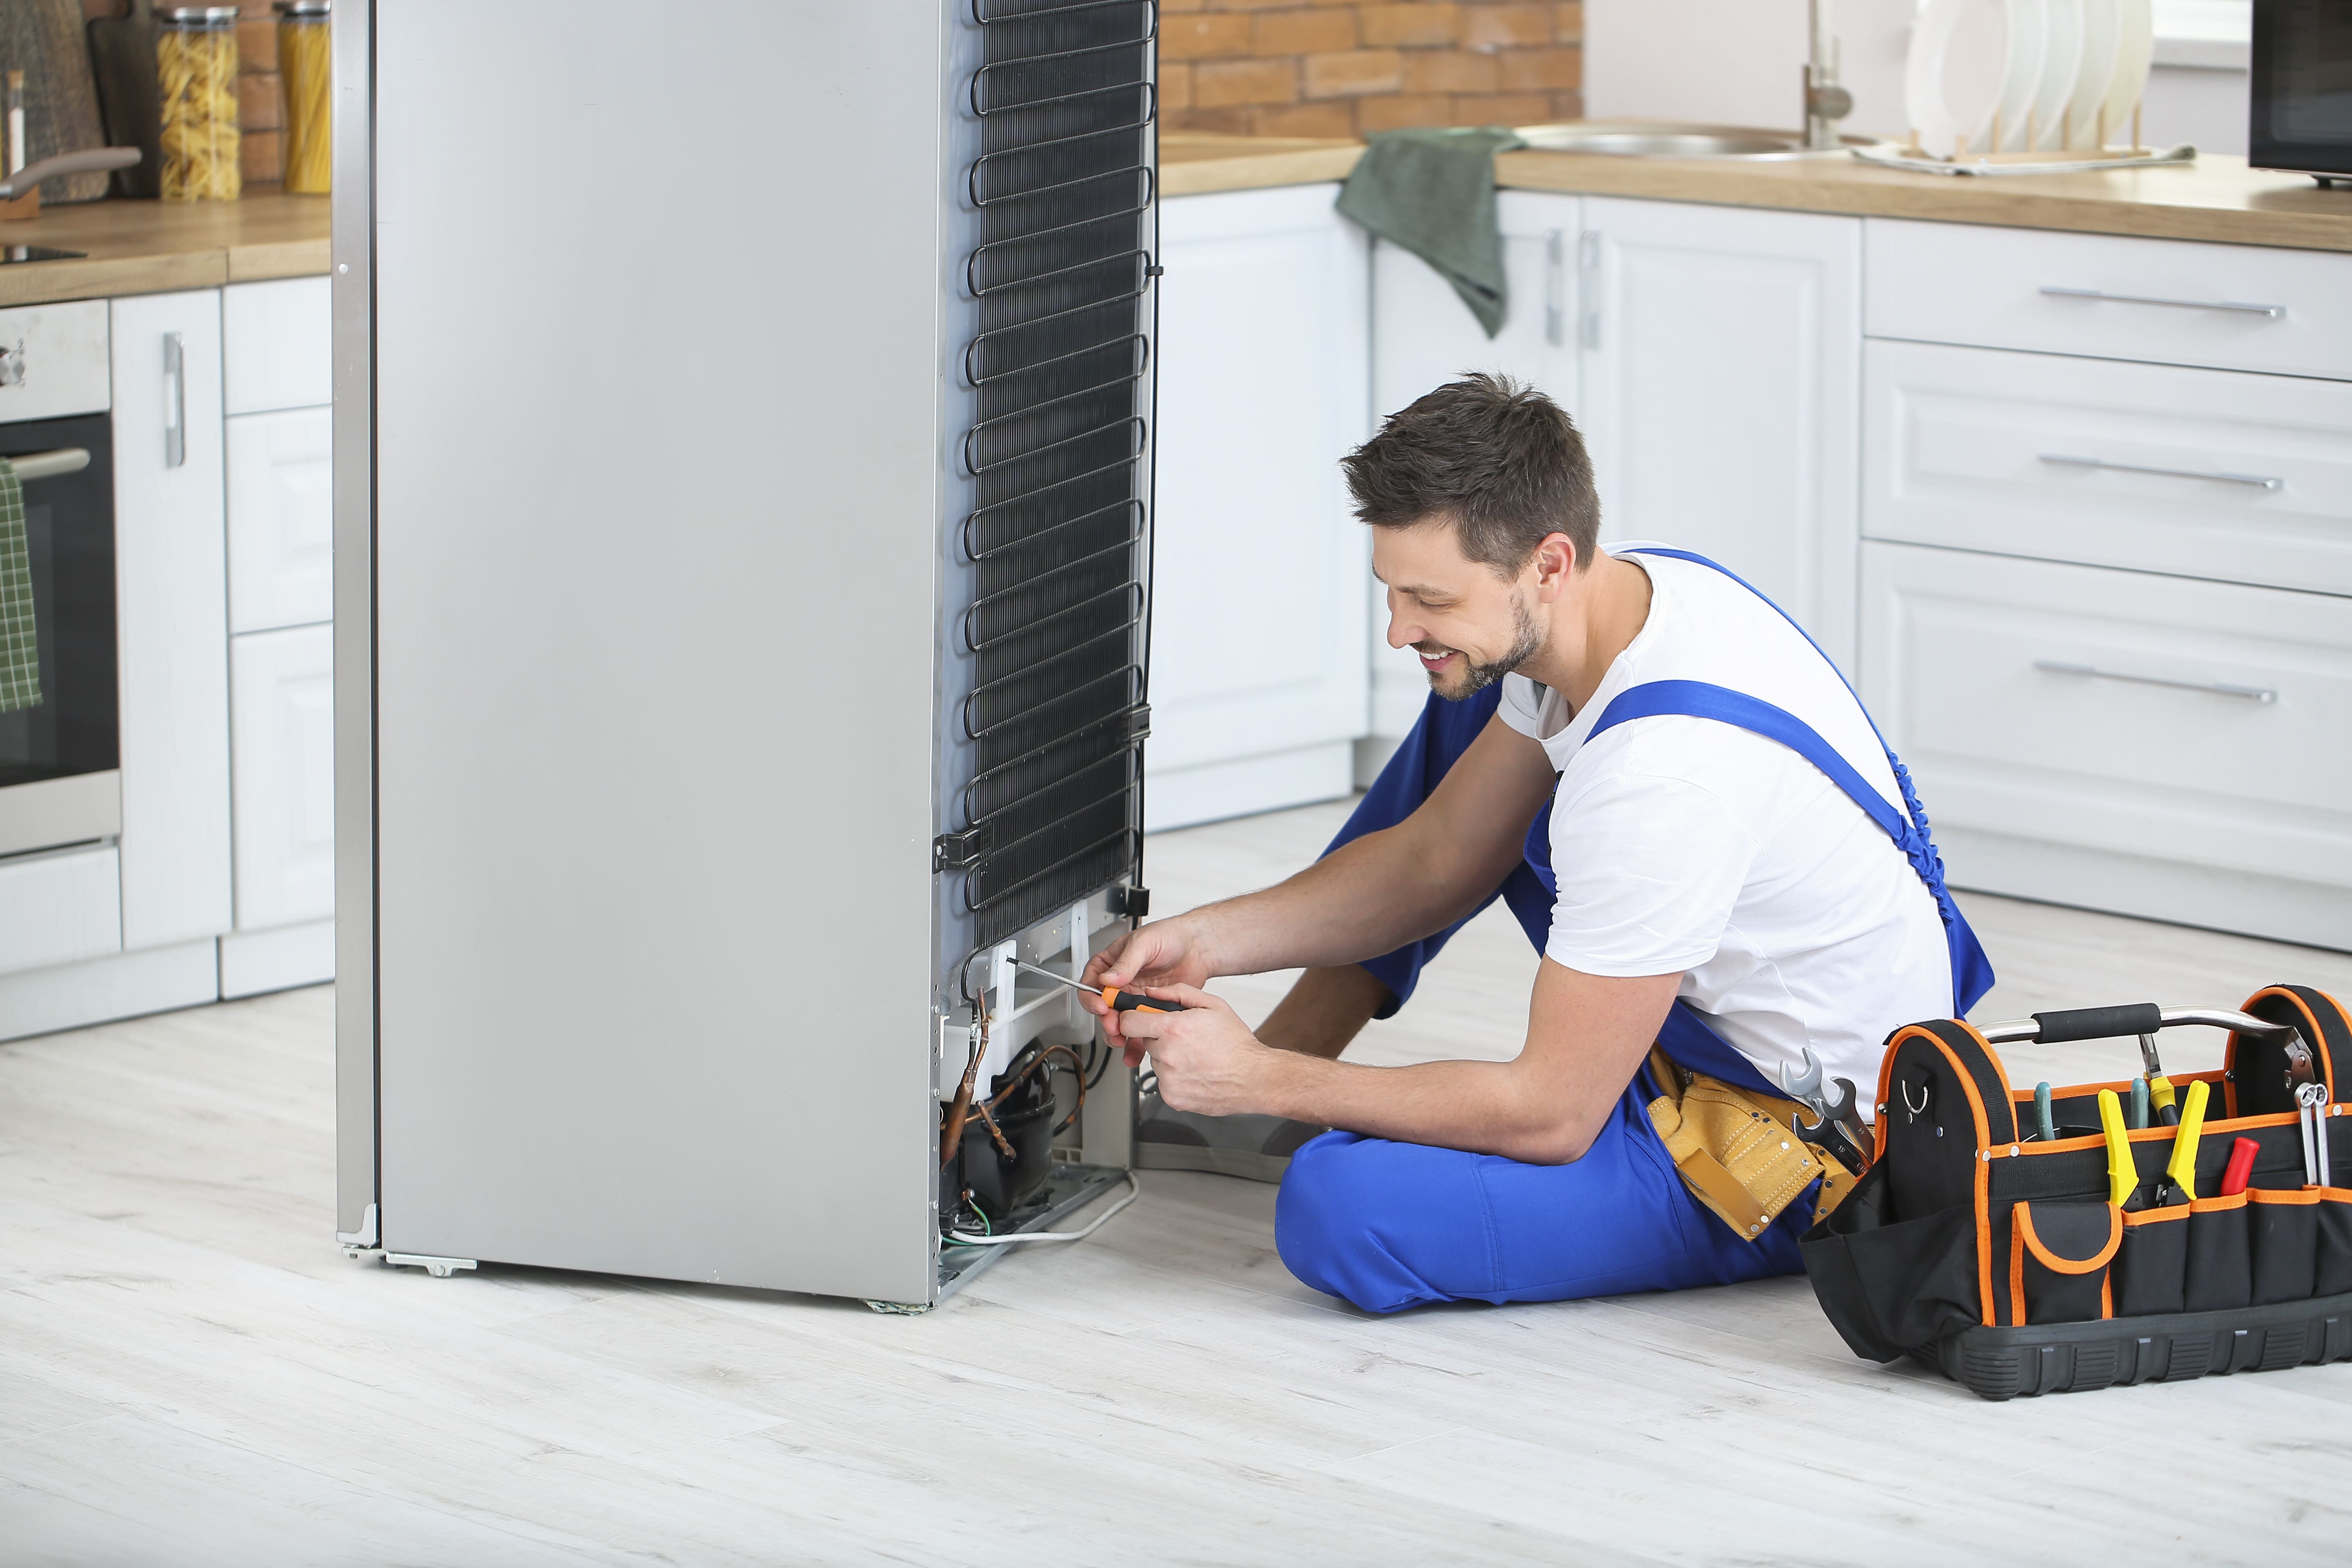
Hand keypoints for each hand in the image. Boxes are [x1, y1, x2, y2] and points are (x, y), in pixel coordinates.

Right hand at [1080, 917, 1214, 1044]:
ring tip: (1123, 1039)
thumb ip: (1126, 963)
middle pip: (1103, 1007)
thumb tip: (1108, 980)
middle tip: (1115, 1026)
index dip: (1090, 997)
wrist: (1198, 948)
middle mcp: (1121, 983)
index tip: (1100, 1006)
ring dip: (1118, 1033)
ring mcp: (1135, 998)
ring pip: (1119, 1021)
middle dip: (1106, 1020)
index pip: (1091, 982)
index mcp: (1112, 963)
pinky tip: (1136, 1047)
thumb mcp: (1144, 943)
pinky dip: (1136, 1041)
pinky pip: (1139, 1028)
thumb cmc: (1170, 936)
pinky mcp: (1150, 1010)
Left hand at [1114, 986, 1281, 1116]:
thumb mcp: (1213, 1005)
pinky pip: (1164, 1082)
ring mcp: (1168, 1079)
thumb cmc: (1237, 1044)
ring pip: (1156, 1063)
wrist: (1254, 1078)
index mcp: (1174, 1029)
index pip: (1129, 1022)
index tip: (1141, 1020)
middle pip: (1146, 1042)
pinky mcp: (1172, 1097)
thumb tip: (1152, 992)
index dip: (1134, 1018)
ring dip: (1169, 1059)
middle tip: (1185, 1040)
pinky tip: (1196, 1072)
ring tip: (1196, 1058)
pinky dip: (1176, 1078)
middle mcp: (1168, 1055)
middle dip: (1160, 1038)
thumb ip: (1178, 993)